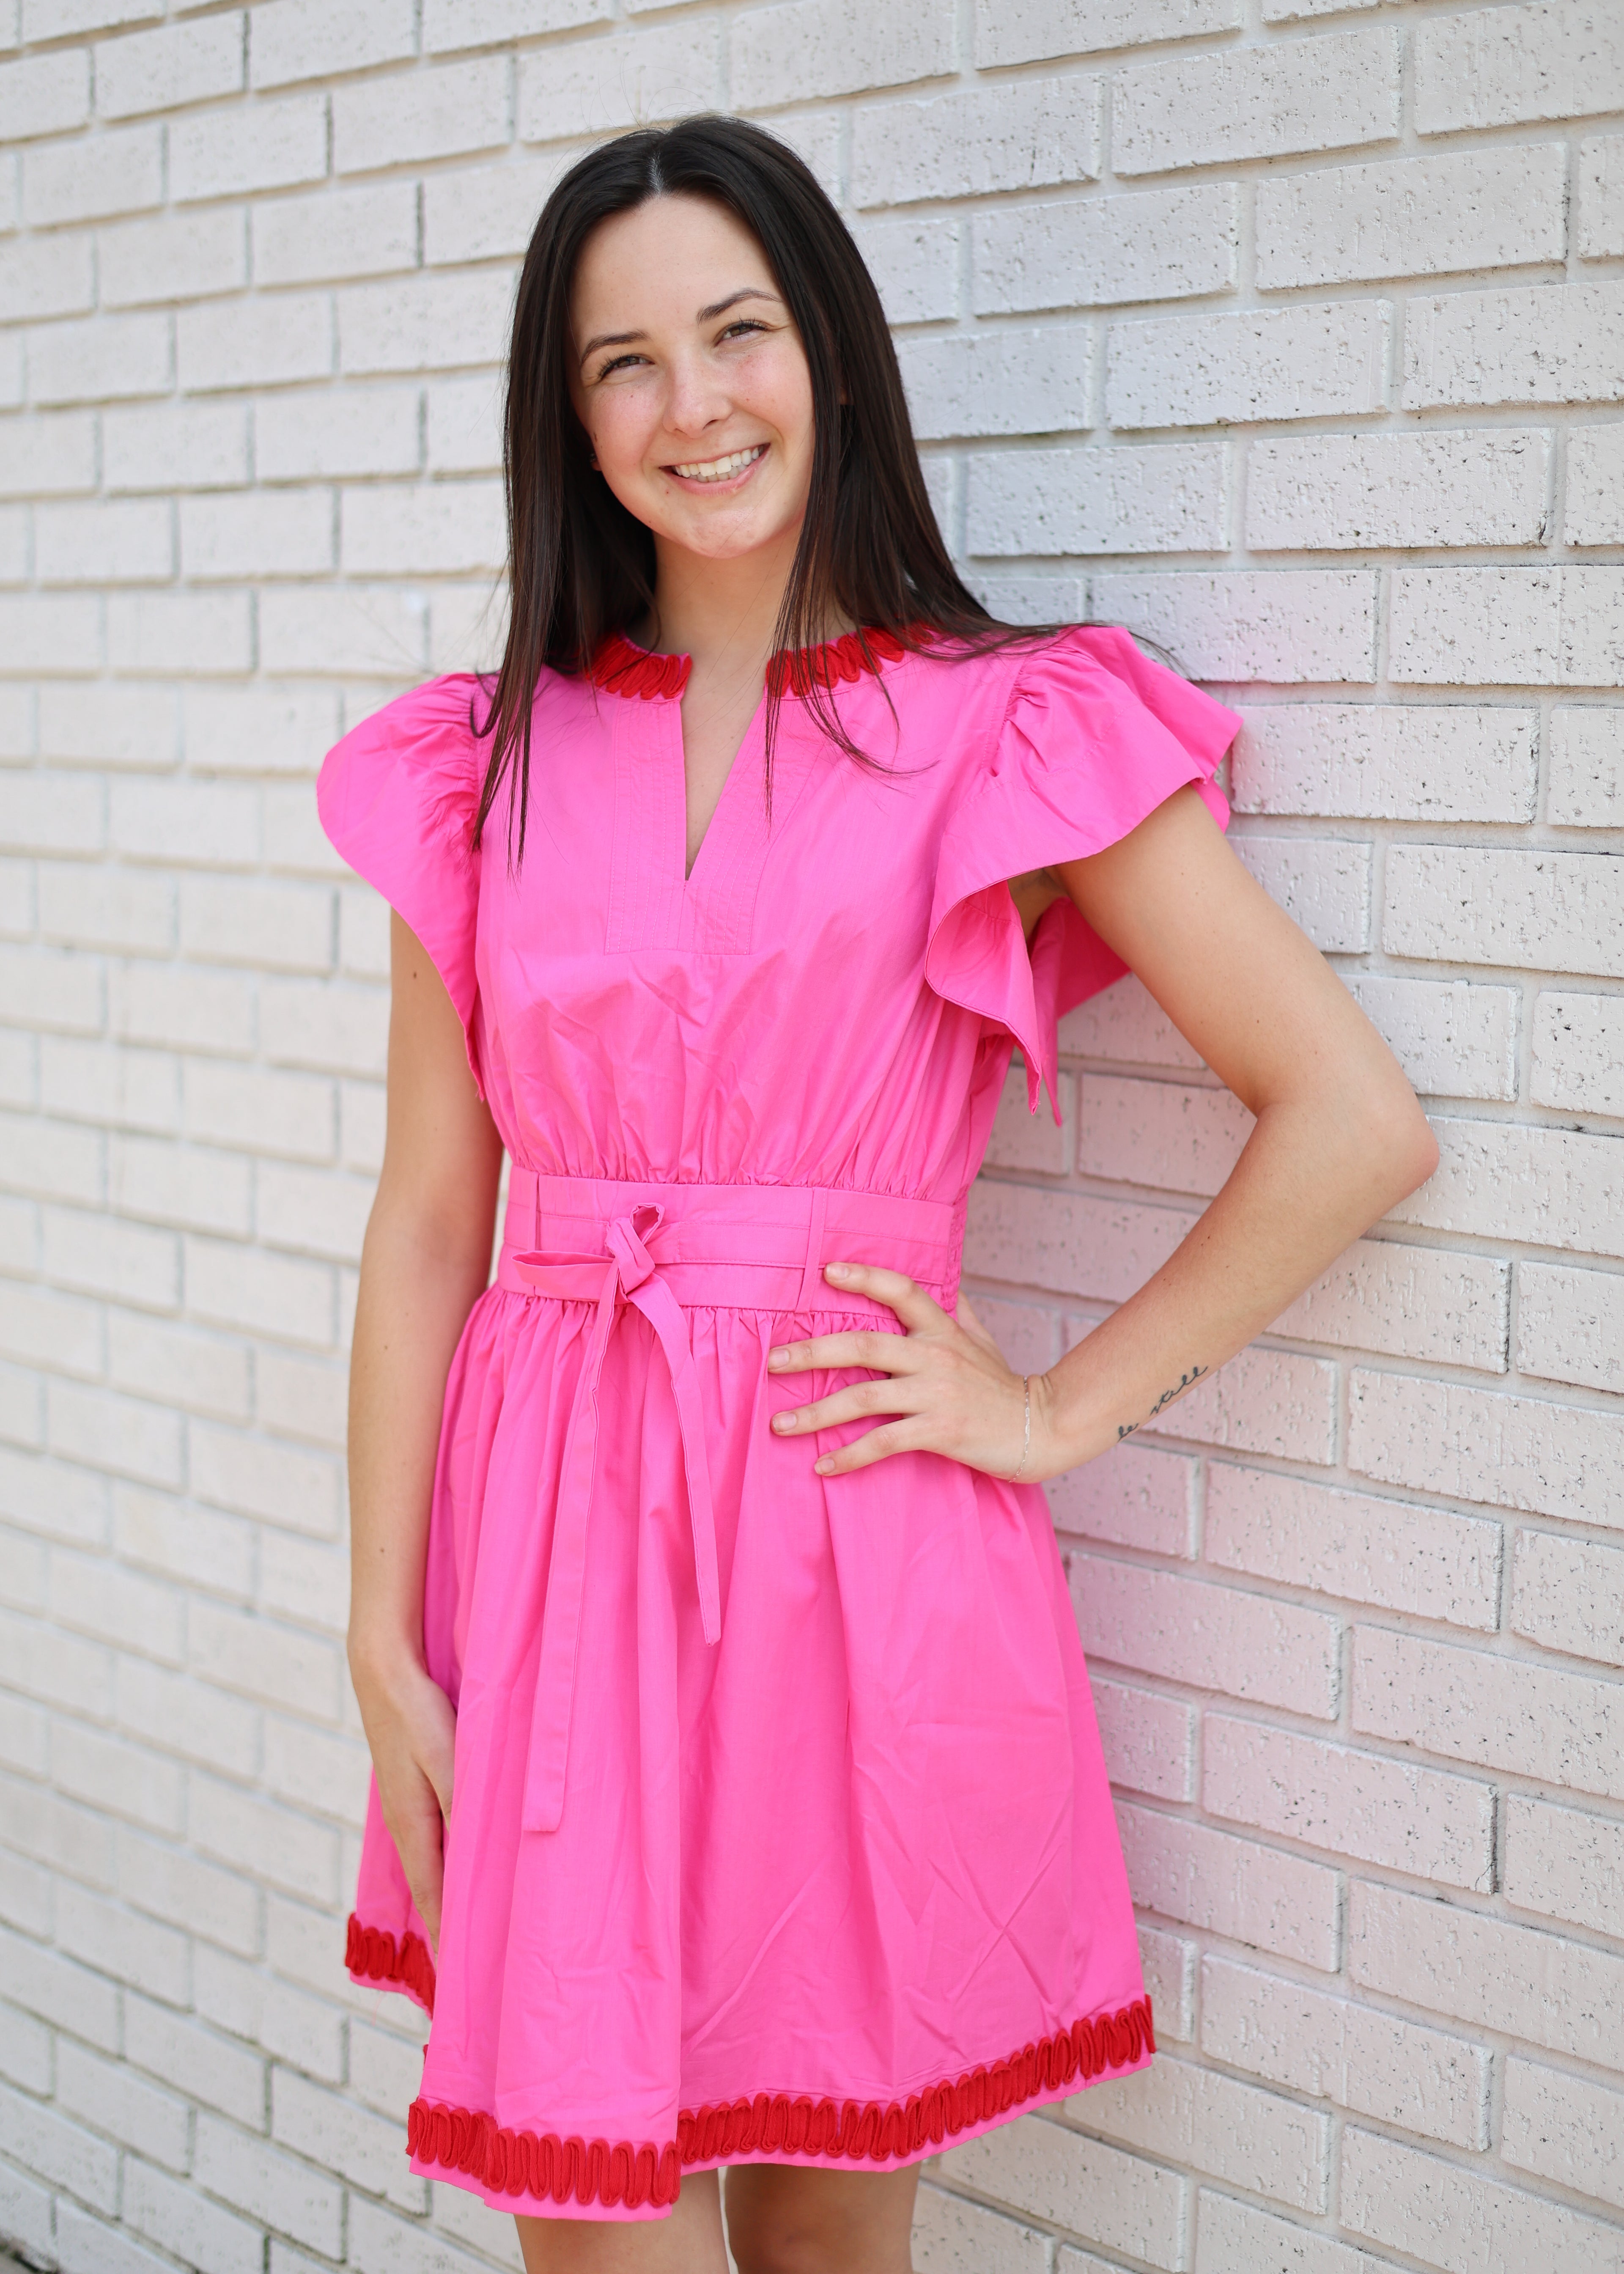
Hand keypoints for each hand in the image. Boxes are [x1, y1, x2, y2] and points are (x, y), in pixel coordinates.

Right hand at [349, 1646, 456, 1954]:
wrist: (384, 1672)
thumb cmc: (418, 1714)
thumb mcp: (446, 1759)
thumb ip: (458, 1805)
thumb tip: (469, 1855)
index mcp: (413, 1825)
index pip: (432, 1894)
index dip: (446, 1935)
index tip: (457, 1978)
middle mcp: (406, 1825)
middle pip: (430, 1888)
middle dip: (446, 1928)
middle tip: (465, 1970)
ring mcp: (407, 1808)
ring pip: (431, 1865)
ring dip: (445, 1898)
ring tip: (465, 1931)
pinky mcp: (412, 1790)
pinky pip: (432, 1842)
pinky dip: (444, 1867)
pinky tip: (459, 1870)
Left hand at [766, 1260, 1056, 1480]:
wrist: (1040, 1428)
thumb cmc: (1002, 1385)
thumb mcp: (982, 1340)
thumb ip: (957, 1310)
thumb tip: (944, 1282)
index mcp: (942, 1329)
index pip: (902, 1290)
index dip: (865, 1277)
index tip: (826, 1272)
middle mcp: (935, 1355)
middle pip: (863, 1346)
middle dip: (813, 1353)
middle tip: (773, 1362)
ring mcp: (937, 1394)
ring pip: (865, 1398)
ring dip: (817, 1413)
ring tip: (780, 1424)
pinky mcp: (940, 1432)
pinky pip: (884, 1442)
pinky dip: (850, 1455)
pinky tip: (822, 1465)